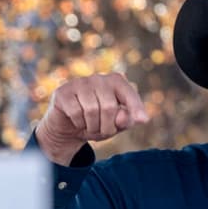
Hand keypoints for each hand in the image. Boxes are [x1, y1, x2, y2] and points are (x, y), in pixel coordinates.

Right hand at [34, 73, 148, 164]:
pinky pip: (76, 112)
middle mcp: (98, 78)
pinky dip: (78, 123)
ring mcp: (79, 83)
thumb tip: (128, 117)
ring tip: (89, 126)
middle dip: (107, 126)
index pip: (128, 94)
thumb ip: (125, 121)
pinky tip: (76, 121)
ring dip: (92, 127)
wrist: (69, 129)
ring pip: (91, 110)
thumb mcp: (116, 125)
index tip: (143, 120)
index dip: (136, 107)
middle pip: (109, 107)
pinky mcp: (63, 92)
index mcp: (116, 82)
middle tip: (102, 130)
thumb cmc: (97, 123)